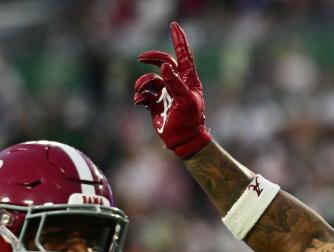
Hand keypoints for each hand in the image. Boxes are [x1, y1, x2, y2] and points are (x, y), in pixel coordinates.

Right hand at [134, 22, 210, 158]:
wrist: (183, 140)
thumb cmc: (190, 120)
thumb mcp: (186, 100)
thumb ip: (175, 83)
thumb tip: (165, 66)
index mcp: (188, 80)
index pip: (183, 55)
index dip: (179, 40)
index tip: (174, 25)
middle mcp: (176, 83)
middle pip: (162, 62)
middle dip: (151, 58)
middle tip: (141, 59)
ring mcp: (166, 92)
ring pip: (150, 78)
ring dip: (142, 83)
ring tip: (142, 93)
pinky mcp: (156, 103)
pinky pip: (143, 93)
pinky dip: (140, 96)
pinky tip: (140, 103)